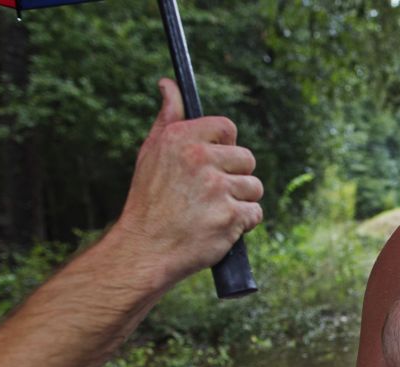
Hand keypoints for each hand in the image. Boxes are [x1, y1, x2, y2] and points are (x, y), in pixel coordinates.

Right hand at [113, 78, 263, 285]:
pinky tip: (219, 227)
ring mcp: (217, 188)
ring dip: (241, 201)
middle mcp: (200, 159)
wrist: (144, 249)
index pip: (227, 128)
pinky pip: (255, 213)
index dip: (226, 147)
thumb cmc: (149, 201)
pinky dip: (243, 224)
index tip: (215, 162)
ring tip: (213, 211)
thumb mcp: (151, 152)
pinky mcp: (230, 216)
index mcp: (181, 138)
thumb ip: (168, 117)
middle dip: (235, 177)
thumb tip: (168, 83)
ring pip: (254, 187)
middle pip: (247, 159)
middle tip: (210, 194)